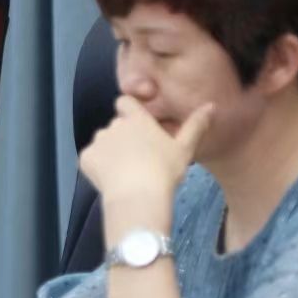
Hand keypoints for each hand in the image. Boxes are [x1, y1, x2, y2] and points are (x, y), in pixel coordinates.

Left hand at [78, 96, 212, 217]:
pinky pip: (91, 159)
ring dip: (111, 151)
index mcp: (136, 119)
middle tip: (140, 158)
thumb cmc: (164, 170)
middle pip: (116, 126)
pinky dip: (98, 167)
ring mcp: (97, 142)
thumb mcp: (185, 149)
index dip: (129, 111)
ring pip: (103, 142)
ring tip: (127, 173)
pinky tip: (112, 181)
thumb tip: (212, 105)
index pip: (125, 101)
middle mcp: (113, 125)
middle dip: (124, 137)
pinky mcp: (85, 159)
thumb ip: (196, 125)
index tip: (139, 126)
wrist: (137, 196)